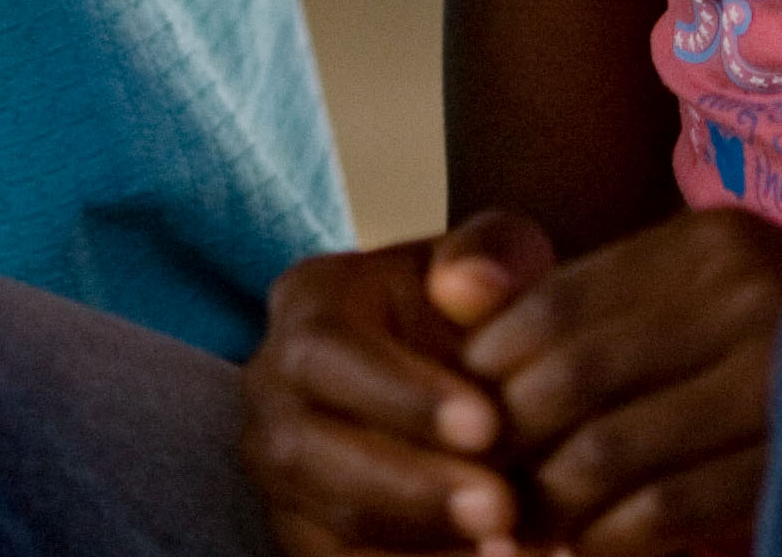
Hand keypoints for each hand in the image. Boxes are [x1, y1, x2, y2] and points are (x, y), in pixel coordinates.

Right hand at [241, 213, 556, 554]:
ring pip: (317, 527)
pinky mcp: (305, 540)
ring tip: (508, 554)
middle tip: (501, 508)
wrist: (463, 383)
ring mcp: (281, 476)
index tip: (485, 424)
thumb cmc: (476, 318)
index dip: (400, 393)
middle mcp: (273, 393)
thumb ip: (492, 254)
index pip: (328, 350)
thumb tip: (470, 283)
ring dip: (410, 548)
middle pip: (304, 449)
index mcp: (308, 307)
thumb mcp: (492, 266)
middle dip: (406, 487)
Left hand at [459, 206, 781, 556]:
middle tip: (476, 479)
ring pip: (614, 450)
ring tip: (517, 524)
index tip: (460, 409)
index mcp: (708, 244)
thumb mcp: (685, 284)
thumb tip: (446, 300)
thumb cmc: (766, 334)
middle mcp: (749, 299)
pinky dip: (611, 538)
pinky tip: (584, 548)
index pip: (555, 302)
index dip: (488, 364)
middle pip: (575, 378)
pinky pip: (673, 509)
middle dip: (509, 440)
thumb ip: (572, 291)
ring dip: (549, 500)